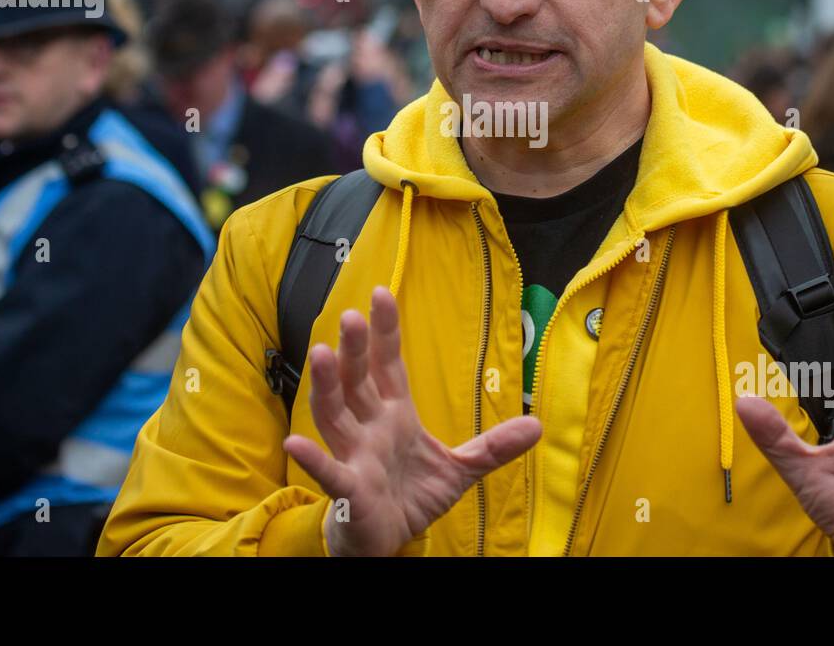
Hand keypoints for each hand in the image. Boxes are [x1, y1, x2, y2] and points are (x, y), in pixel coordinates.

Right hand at [284, 286, 541, 555]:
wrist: (387, 540)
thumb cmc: (412, 495)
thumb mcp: (461, 468)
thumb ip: (494, 446)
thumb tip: (537, 424)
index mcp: (394, 414)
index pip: (388, 365)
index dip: (385, 332)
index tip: (381, 293)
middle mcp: (369, 427)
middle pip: (357, 381)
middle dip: (354, 349)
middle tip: (351, 316)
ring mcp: (355, 455)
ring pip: (335, 414)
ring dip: (327, 385)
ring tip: (321, 353)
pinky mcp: (349, 489)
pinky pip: (329, 472)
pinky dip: (313, 459)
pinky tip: (296, 444)